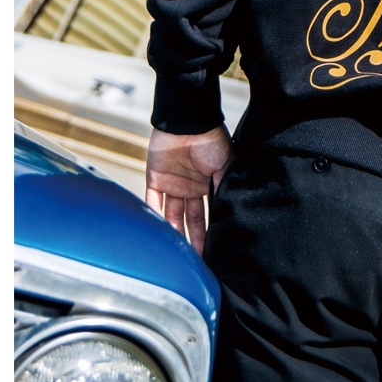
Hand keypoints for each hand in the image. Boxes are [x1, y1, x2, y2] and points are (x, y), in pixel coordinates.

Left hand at [145, 125, 231, 256]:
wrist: (188, 120)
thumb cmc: (211, 138)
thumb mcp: (225, 164)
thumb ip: (224, 187)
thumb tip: (228, 213)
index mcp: (208, 184)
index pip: (209, 213)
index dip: (210, 231)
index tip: (213, 250)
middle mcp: (190, 187)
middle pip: (190, 219)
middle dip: (193, 239)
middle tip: (196, 260)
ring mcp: (173, 184)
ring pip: (172, 215)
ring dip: (174, 233)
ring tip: (177, 255)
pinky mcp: (155, 179)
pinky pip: (152, 202)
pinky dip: (153, 217)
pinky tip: (158, 234)